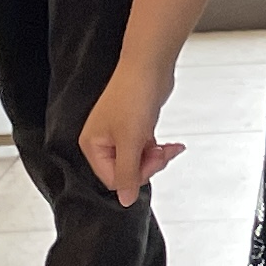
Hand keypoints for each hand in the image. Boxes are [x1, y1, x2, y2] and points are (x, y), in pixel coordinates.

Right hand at [78, 47, 187, 203]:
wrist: (150, 65)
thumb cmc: (134, 95)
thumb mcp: (130, 140)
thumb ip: (127, 173)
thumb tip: (125, 200)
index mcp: (92, 145)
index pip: (112, 180)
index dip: (135, 176)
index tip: (152, 161)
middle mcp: (102, 141)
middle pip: (126, 172)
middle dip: (148, 166)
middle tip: (162, 154)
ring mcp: (119, 134)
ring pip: (139, 162)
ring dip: (156, 158)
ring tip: (168, 148)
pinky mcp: (136, 128)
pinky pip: (146, 150)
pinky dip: (160, 150)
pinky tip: (173, 146)